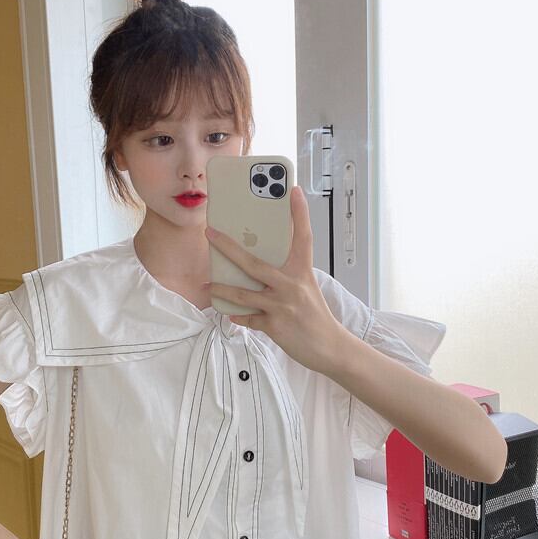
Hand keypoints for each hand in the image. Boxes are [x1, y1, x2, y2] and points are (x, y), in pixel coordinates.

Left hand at [204, 185, 345, 375]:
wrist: (329, 348)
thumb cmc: (315, 316)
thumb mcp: (305, 289)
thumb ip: (284, 277)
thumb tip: (254, 269)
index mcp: (302, 272)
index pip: (302, 237)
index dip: (300, 213)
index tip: (294, 190)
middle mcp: (291, 285)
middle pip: (253, 263)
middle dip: (228, 247)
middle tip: (210, 233)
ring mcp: (281, 305)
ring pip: (242, 294)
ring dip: (221, 290)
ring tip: (208, 286)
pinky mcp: (274, 325)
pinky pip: (247, 318)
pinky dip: (237, 316)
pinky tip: (229, 314)